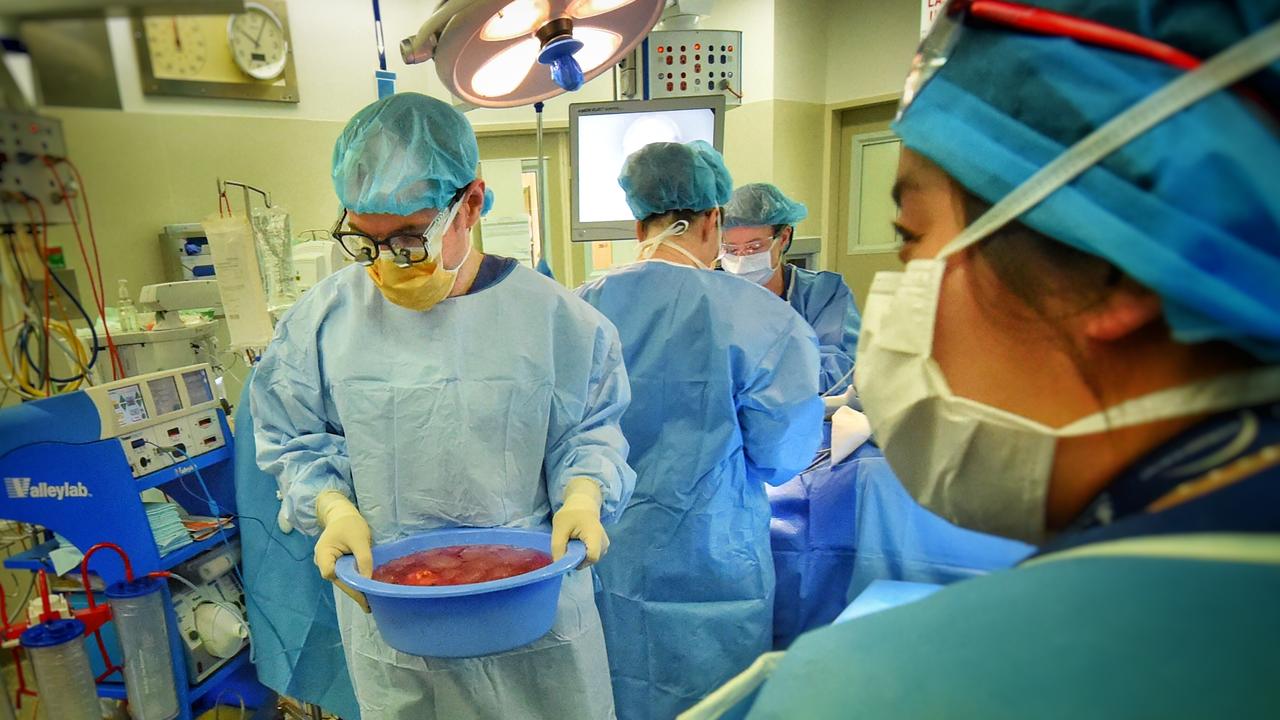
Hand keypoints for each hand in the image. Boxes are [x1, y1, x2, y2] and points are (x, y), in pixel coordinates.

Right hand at [314, 492, 372, 612]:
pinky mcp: (337, 564)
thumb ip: (363, 559)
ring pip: (342, 580)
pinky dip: (355, 581)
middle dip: (353, 592)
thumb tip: (367, 580)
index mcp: (323, 555)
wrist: (342, 514)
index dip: (346, 584)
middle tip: (369, 605)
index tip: (362, 593)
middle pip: (338, 580)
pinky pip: (345, 575)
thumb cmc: (350, 524)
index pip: (331, 574)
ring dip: (355, 588)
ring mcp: (329, 564)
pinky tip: (366, 588)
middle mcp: (323, 562)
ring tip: (370, 601)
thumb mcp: (359, 539)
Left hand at [552, 478, 608, 567]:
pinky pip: (590, 557)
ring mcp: (605, 546)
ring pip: (589, 561)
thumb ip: (558, 547)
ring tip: (573, 543)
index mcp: (595, 535)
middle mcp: (604, 543)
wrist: (583, 505)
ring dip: (578, 556)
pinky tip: (578, 544)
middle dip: (576, 558)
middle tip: (567, 546)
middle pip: (589, 561)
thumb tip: (558, 565)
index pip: (591, 557)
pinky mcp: (603, 548)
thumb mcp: (559, 528)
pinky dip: (582, 554)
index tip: (566, 553)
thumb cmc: (571, 515)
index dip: (577, 561)